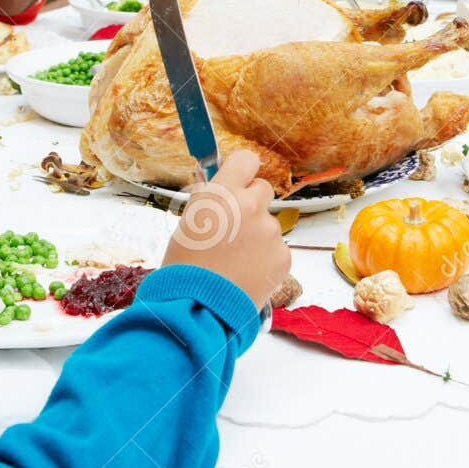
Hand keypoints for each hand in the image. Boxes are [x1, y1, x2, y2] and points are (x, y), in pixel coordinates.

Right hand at [161, 149, 289, 310]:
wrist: (198, 307)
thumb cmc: (185, 265)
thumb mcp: (188, 222)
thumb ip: (208, 198)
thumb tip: (211, 179)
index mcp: (222, 192)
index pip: (246, 160)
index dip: (242, 171)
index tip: (238, 182)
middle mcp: (250, 206)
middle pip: (263, 189)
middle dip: (251, 203)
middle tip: (233, 228)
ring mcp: (270, 231)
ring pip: (269, 223)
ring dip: (257, 235)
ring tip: (236, 260)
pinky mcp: (283, 255)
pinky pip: (277, 248)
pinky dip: (266, 258)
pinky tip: (247, 273)